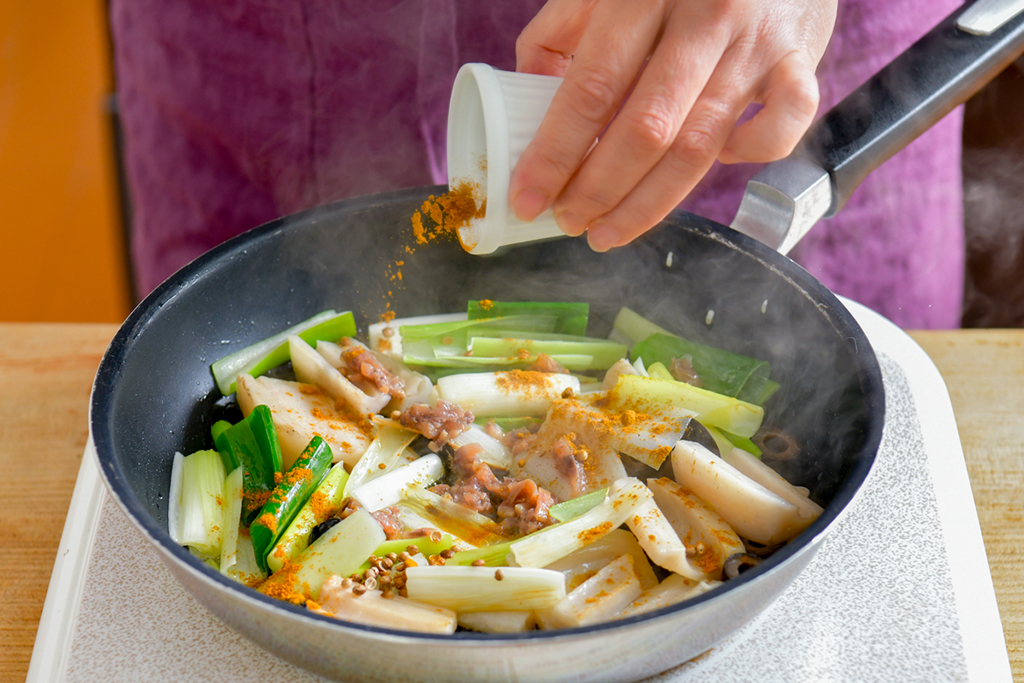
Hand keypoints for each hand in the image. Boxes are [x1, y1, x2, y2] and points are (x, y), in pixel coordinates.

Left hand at [510, 0, 836, 250]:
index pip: (591, 89)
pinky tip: (705, 166)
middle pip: (646, 130)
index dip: (555, 154)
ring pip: (699, 147)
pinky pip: (778, 131)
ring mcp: (757, 44)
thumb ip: (562, 29)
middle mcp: (706, 16)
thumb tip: (527, 91)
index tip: (528, 197)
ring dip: (647, 203)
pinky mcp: (800, 63)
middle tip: (568, 220)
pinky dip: (743, 159)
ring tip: (606, 229)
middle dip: (598, 190)